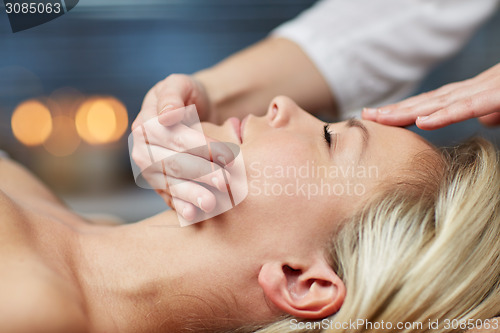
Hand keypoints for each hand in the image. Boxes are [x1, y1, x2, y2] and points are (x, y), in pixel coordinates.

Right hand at [131, 75, 234, 220]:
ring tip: (211, 204)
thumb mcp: (180, 84)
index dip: (200, 146)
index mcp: (145, 124)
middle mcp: (143, 149)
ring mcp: (150, 170)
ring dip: (191, 194)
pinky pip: (168, 197)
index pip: (175, 137)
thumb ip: (172, 95)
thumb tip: (167, 115)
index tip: (225, 155)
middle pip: (173, 163)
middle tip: (225, 183)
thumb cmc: (187, 95)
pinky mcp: (159, 184)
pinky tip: (194, 215)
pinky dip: (181, 206)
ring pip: (170, 183)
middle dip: (200, 174)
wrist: (193, 110)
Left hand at [362, 63, 499, 128]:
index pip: (431, 104)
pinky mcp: (497, 97)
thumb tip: (485, 119)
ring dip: (407, 111)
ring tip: (380, 118)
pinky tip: (422, 122)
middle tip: (365, 116)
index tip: (379, 118)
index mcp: (470, 93)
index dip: (404, 111)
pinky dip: (444, 115)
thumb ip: (490, 111)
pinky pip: (468, 107)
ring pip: (438, 103)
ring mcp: (482, 91)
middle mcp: (470, 90)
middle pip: (425, 102)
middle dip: (394, 110)